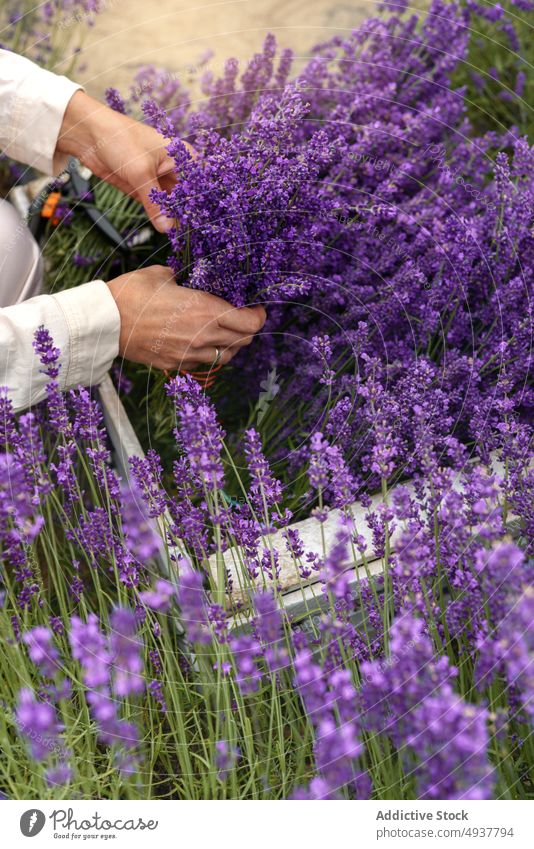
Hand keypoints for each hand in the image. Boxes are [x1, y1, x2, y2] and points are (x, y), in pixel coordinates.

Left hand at [55, 90, 188, 231]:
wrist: (88, 134)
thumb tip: (167, 229)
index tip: (202, 226)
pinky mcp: (144, 188)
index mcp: (183, 156)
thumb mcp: (140, 173)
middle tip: (191, 237)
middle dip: (187, 216)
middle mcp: (175, 168)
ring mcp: (159, 179)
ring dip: (174, 220)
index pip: (198, 186)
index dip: (201, 205)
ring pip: (172, 205)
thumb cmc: (120, 139)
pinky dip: (160, 218)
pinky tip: (167, 232)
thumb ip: (155, 203)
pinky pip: (156, 207)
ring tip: (180, 238)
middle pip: (187, 198)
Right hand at [106, 265, 266, 371]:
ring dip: (229, 344)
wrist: (106, 322)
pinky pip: (203, 363)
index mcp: (206, 311)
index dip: (258, 316)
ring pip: (226, 356)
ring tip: (221, 332)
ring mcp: (190, 354)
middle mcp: (203, 336)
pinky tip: (199, 342)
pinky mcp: (175, 365)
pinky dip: (208, 354)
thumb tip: (190, 277)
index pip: (251, 323)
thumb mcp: (164, 275)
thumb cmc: (132, 293)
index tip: (255, 308)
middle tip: (239, 317)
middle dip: (246, 329)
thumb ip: (185, 278)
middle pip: (244, 341)